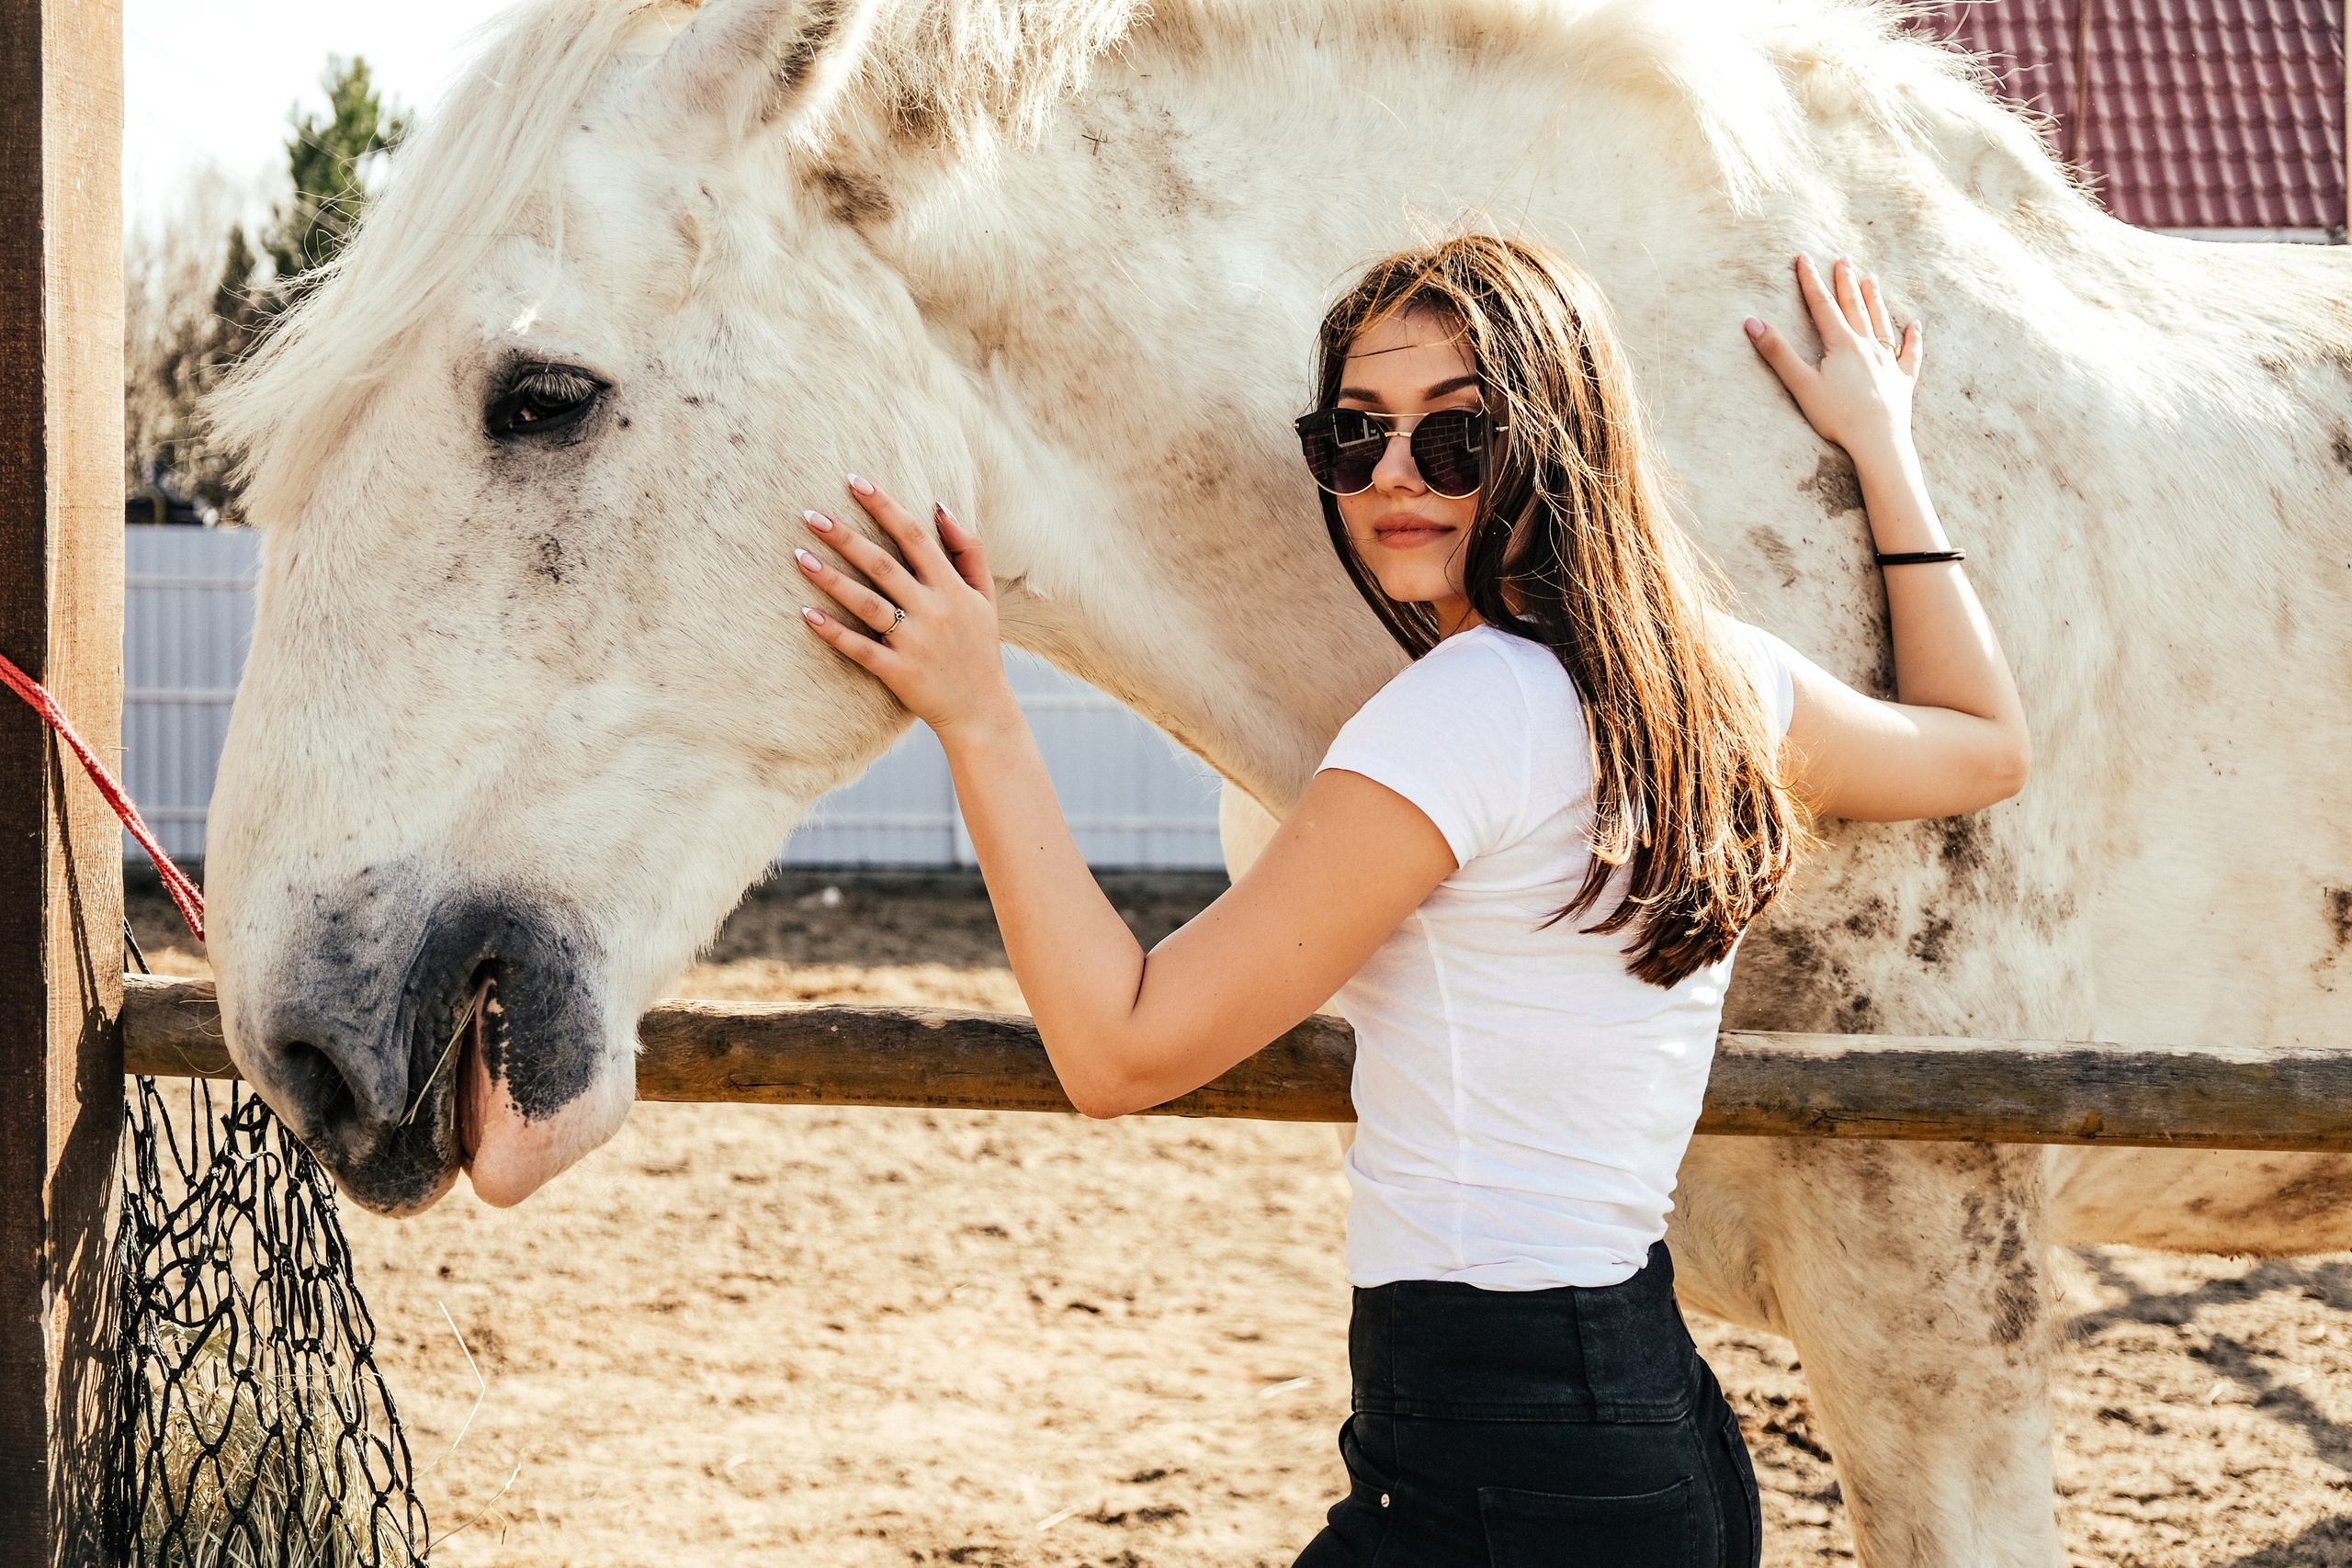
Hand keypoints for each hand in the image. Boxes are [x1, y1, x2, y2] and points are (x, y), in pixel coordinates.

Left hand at [796, 475, 1016, 738]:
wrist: (982, 711)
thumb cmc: (979, 647)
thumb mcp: (984, 596)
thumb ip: (968, 550)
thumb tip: (940, 505)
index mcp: (952, 588)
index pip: (914, 536)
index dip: (884, 506)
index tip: (855, 481)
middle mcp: (933, 610)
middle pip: (882, 564)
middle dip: (845, 536)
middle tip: (810, 513)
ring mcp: (914, 642)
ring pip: (866, 603)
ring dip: (830, 578)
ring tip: (798, 555)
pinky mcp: (898, 672)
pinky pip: (859, 648)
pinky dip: (833, 631)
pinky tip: (806, 613)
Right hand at [1745, 255, 1921, 457]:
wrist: (1879, 441)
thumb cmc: (1837, 416)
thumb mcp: (1801, 384)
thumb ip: (1777, 353)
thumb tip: (1752, 322)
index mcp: (1841, 344)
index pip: (1822, 305)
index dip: (1811, 281)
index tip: (1804, 259)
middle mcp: (1867, 346)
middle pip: (1854, 307)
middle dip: (1846, 282)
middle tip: (1843, 260)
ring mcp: (1888, 361)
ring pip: (1881, 323)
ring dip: (1875, 300)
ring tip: (1871, 280)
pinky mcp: (1903, 381)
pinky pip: (1909, 354)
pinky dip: (1913, 339)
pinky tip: (1915, 326)